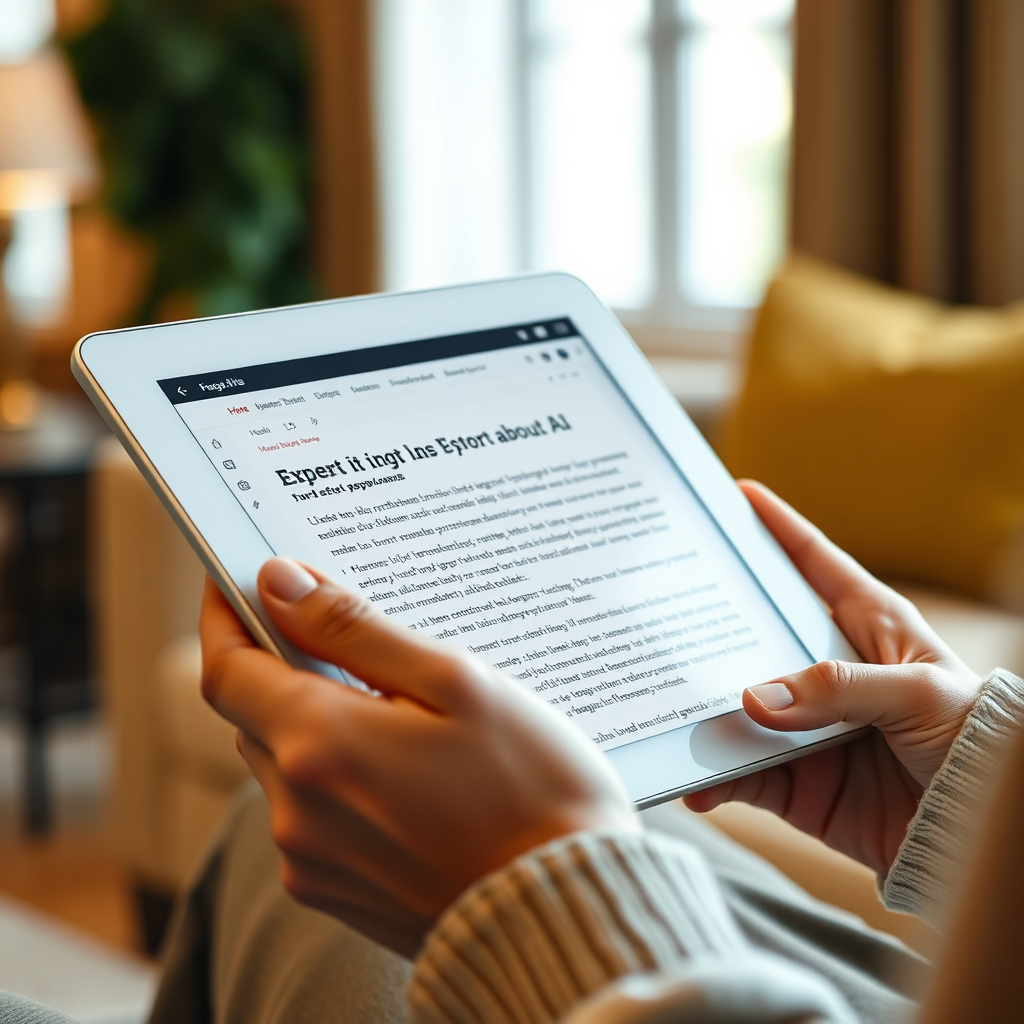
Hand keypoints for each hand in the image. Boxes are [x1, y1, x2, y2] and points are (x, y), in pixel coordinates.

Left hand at [200, 559, 637, 956]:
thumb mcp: (454, 683)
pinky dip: (333, 776)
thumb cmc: (530, 789)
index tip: (238, 581)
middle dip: (287, 668)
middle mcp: (296, 811)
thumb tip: (281, 583)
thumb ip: (355, 629)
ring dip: (315, 724)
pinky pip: (308, 813)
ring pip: (282, 762)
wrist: (560, 911)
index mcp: (320, 745)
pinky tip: (402, 772)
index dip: (225, 617)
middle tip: (349, 640)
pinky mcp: (333, 891)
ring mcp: (310, 860)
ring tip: (397, 713)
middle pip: (256, 714)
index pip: (226, 668)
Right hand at [684, 481, 981, 875]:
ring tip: (664, 710)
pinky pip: (743, 775)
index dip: (776, 526)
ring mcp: (806, 726)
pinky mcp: (796, 780)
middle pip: (754, 634)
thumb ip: (839, 688)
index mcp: (867, 626)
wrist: (975, 830)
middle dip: (708, 623)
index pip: (814, 563)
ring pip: (737, 707)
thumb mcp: (918, 694)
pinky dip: (715, 780)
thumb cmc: (973, 741)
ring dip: (702, 711)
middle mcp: (827, 671)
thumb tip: (755, 698)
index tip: (736, 494)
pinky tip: (698, 784)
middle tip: (661, 607)